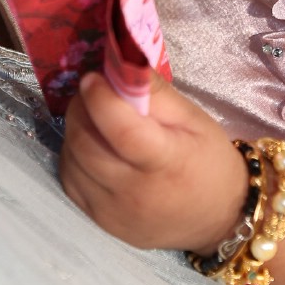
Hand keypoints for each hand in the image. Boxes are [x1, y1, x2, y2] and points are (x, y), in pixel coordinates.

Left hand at [59, 73, 247, 252]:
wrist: (213, 218)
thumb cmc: (208, 161)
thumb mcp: (194, 119)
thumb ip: (156, 93)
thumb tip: (122, 64)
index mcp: (167, 163)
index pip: (122, 132)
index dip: (101, 100)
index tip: (93, 77)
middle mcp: (134, 192)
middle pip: (86, 144)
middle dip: (81, 108)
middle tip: (93, 91)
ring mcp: (111, 212)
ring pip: (72, 161)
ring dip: (75, 130)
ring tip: (94, 118)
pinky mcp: (98, 220)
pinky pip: (71, 179)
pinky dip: (74, 155)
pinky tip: (93, 147)